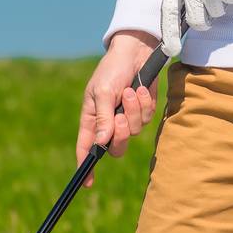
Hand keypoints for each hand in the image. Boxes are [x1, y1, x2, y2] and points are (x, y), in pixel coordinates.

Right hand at [76, 31, 159, 188]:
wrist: (136, 50)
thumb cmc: (113, 68)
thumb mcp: (103, 90)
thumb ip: (103, 117)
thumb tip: (101, 143)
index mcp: (92, 117)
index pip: (87, 147)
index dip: (86, 166)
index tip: (87, 183)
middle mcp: (108, 121)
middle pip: (115, 147)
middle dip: (120, 134)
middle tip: (120, 116)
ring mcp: (127, 116)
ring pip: (133, 131)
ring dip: (134, 111)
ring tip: (130, 90)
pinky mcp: (143, 110)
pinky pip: (147, 118)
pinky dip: (145, 104)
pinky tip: (141, 89)